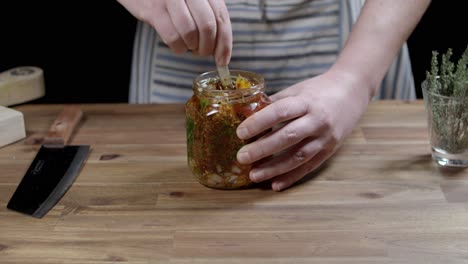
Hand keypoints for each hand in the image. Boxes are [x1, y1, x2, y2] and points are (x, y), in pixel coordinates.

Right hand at [116, 0, 231, 64]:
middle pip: (208, 26)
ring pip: (190, 33)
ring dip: (191, 46)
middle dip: (207, 47)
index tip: (223, 60)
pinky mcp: (154, 10)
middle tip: (202, 52)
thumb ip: (209, 14)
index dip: (224, 43)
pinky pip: (172, 37)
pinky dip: (178, 48)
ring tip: (188, 45)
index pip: (221, 17)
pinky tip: (177, 45)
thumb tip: (222, 47)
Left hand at [236, 70, 371, 190]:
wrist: (352, 91)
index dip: (259, 122)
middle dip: (263, 149)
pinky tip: (275, 184)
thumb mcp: (296, 90)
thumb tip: (247, 116)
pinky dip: (292, 177)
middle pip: (288, 136)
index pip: (280, 112)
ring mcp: (326, 137)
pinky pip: (309, 166)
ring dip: (275, 168)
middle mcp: (318, 120)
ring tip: (254, 175)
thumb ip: (274, 103)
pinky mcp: (330, 149)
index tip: (240, 133)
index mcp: (306, 101)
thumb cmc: (319, 89)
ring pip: (298, 156)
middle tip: (241, 157)